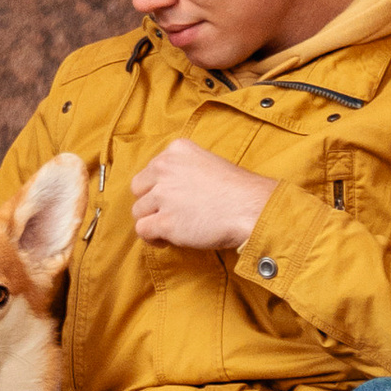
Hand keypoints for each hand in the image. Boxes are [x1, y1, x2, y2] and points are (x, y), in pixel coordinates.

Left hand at [129, 136, 273, 255]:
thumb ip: (184, 169)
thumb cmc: (238, 191)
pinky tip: (168, 240)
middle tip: (170, 213)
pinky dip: (152, 237)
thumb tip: (168, 190)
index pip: (151, 169)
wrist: (252, 209)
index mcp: (176, 150)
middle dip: (151, 202)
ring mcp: (163, 195)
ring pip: (138, 211)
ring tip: (173, 228)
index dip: (159, 187)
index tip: (175, 198)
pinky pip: (142, 230)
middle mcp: (165, 168)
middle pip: (138, 188)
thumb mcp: (209, 162)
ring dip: (153, 221)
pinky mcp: (165, 221)